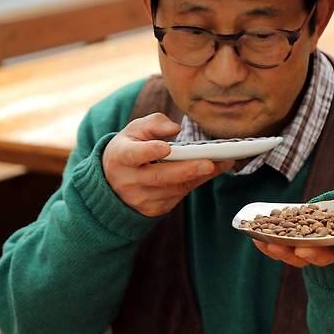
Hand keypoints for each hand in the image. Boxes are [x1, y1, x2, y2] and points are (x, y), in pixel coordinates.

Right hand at [102, 112, 233, 216]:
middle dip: (186, 170)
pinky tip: (209, 173)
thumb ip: (154, 123)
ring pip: (172, 189)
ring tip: (220, 164)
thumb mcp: (134, 131)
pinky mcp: (152, 209)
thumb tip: (175, 128)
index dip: (149, 151)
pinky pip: (178, 197)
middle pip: (159, 176)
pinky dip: (194, 184)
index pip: (133, 154)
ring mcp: (140, 198)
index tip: (166, 147)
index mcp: (121, 156)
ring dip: (197, 177)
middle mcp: (127, 181)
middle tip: (209, 163)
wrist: (114, 181)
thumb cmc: (129, 148)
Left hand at [251, 184, 333, 268]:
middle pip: (325, 255)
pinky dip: (270, 245)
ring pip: (301, 254)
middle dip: (316, 254)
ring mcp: (315, 250)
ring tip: (272, 246)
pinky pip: (283, 248)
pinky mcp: (297, 246)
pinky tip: (256, 239)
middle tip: (305, 252)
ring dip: (287, 252)